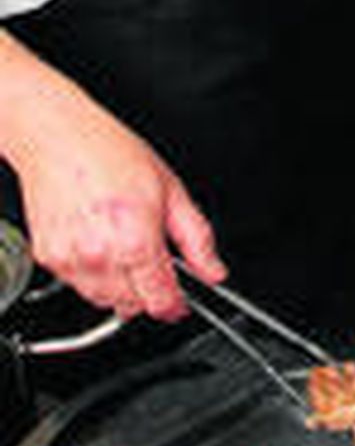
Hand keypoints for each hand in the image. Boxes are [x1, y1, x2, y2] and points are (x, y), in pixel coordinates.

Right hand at [14, 81, 225, 320]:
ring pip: (104, 301)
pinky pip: (77, 286)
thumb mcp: (172, 191)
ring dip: (122, 289)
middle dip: (151, 294)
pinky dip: (94, 276)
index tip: (182, 306)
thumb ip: (197, 238)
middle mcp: (100, 256)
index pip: (160, 299)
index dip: (176, 307)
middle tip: (156, 265)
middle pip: (133, 305)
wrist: (60, 138)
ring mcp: (70, 260)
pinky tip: (101, 245)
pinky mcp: (48, 258)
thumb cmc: (112, 154)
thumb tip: (214, 270)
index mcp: (136, 240)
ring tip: (127, 249)